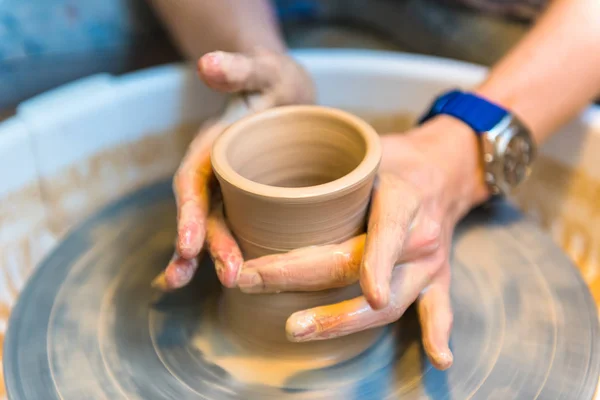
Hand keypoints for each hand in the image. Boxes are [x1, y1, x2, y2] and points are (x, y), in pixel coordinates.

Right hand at [152, 48, 313, 289]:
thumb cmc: (272, 79)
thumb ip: (236, 68)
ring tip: (229, 287)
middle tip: (232, 277)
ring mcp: (231, 188)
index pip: (193, 182)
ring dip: (215, 260)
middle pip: (206, 214)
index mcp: (211, 146)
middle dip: (211, 247)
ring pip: (218, 228)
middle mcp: (215, 171)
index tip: (189, 244)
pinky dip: (230, 254)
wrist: (284, 90)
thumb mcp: (260, 70)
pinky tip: (238, 280)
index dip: (189, 214)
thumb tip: (207, 63)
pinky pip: (237, 228)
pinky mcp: (251, 199)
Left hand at [235, 116, 490, 369]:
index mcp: (404, 200)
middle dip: (302, 278)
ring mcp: (430, 264)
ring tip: (296, 328)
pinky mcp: (438, 281)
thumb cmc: (395, 160)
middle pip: (361, 270)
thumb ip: (333, 168)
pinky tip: (438, 361)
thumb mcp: (369, 150)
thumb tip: (269, 177)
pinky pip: (439, 311)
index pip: (384, 233)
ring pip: (391, 305)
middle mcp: (421, 237)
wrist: (443, 169)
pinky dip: (437, 334)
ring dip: (344, 320)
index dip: (366, 261)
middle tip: (254, 281)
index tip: (334, 280)